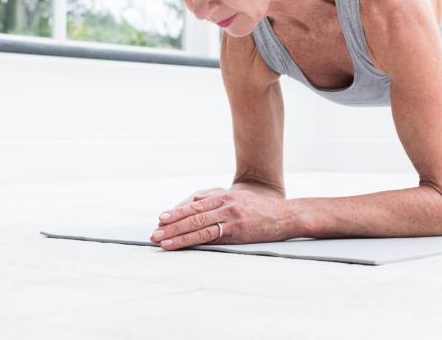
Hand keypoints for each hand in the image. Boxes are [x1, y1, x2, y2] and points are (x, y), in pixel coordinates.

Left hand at [148, 188, 289, 249]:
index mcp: (226, 196)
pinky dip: (191, 240)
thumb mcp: (240, 201)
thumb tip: (196, 209)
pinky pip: (209, 236)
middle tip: (154, 232)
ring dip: (176, 234)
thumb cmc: (263, 211)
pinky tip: (180, 244)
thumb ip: (220, 203)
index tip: (161, 218)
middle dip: (171, 224)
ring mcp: (231, 217)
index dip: (177, 211)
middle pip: (192, 213)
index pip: (195, 203)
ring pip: (197, 225)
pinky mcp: (237, 231)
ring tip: (161, 240)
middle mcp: (226, 204)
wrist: (287, 216)